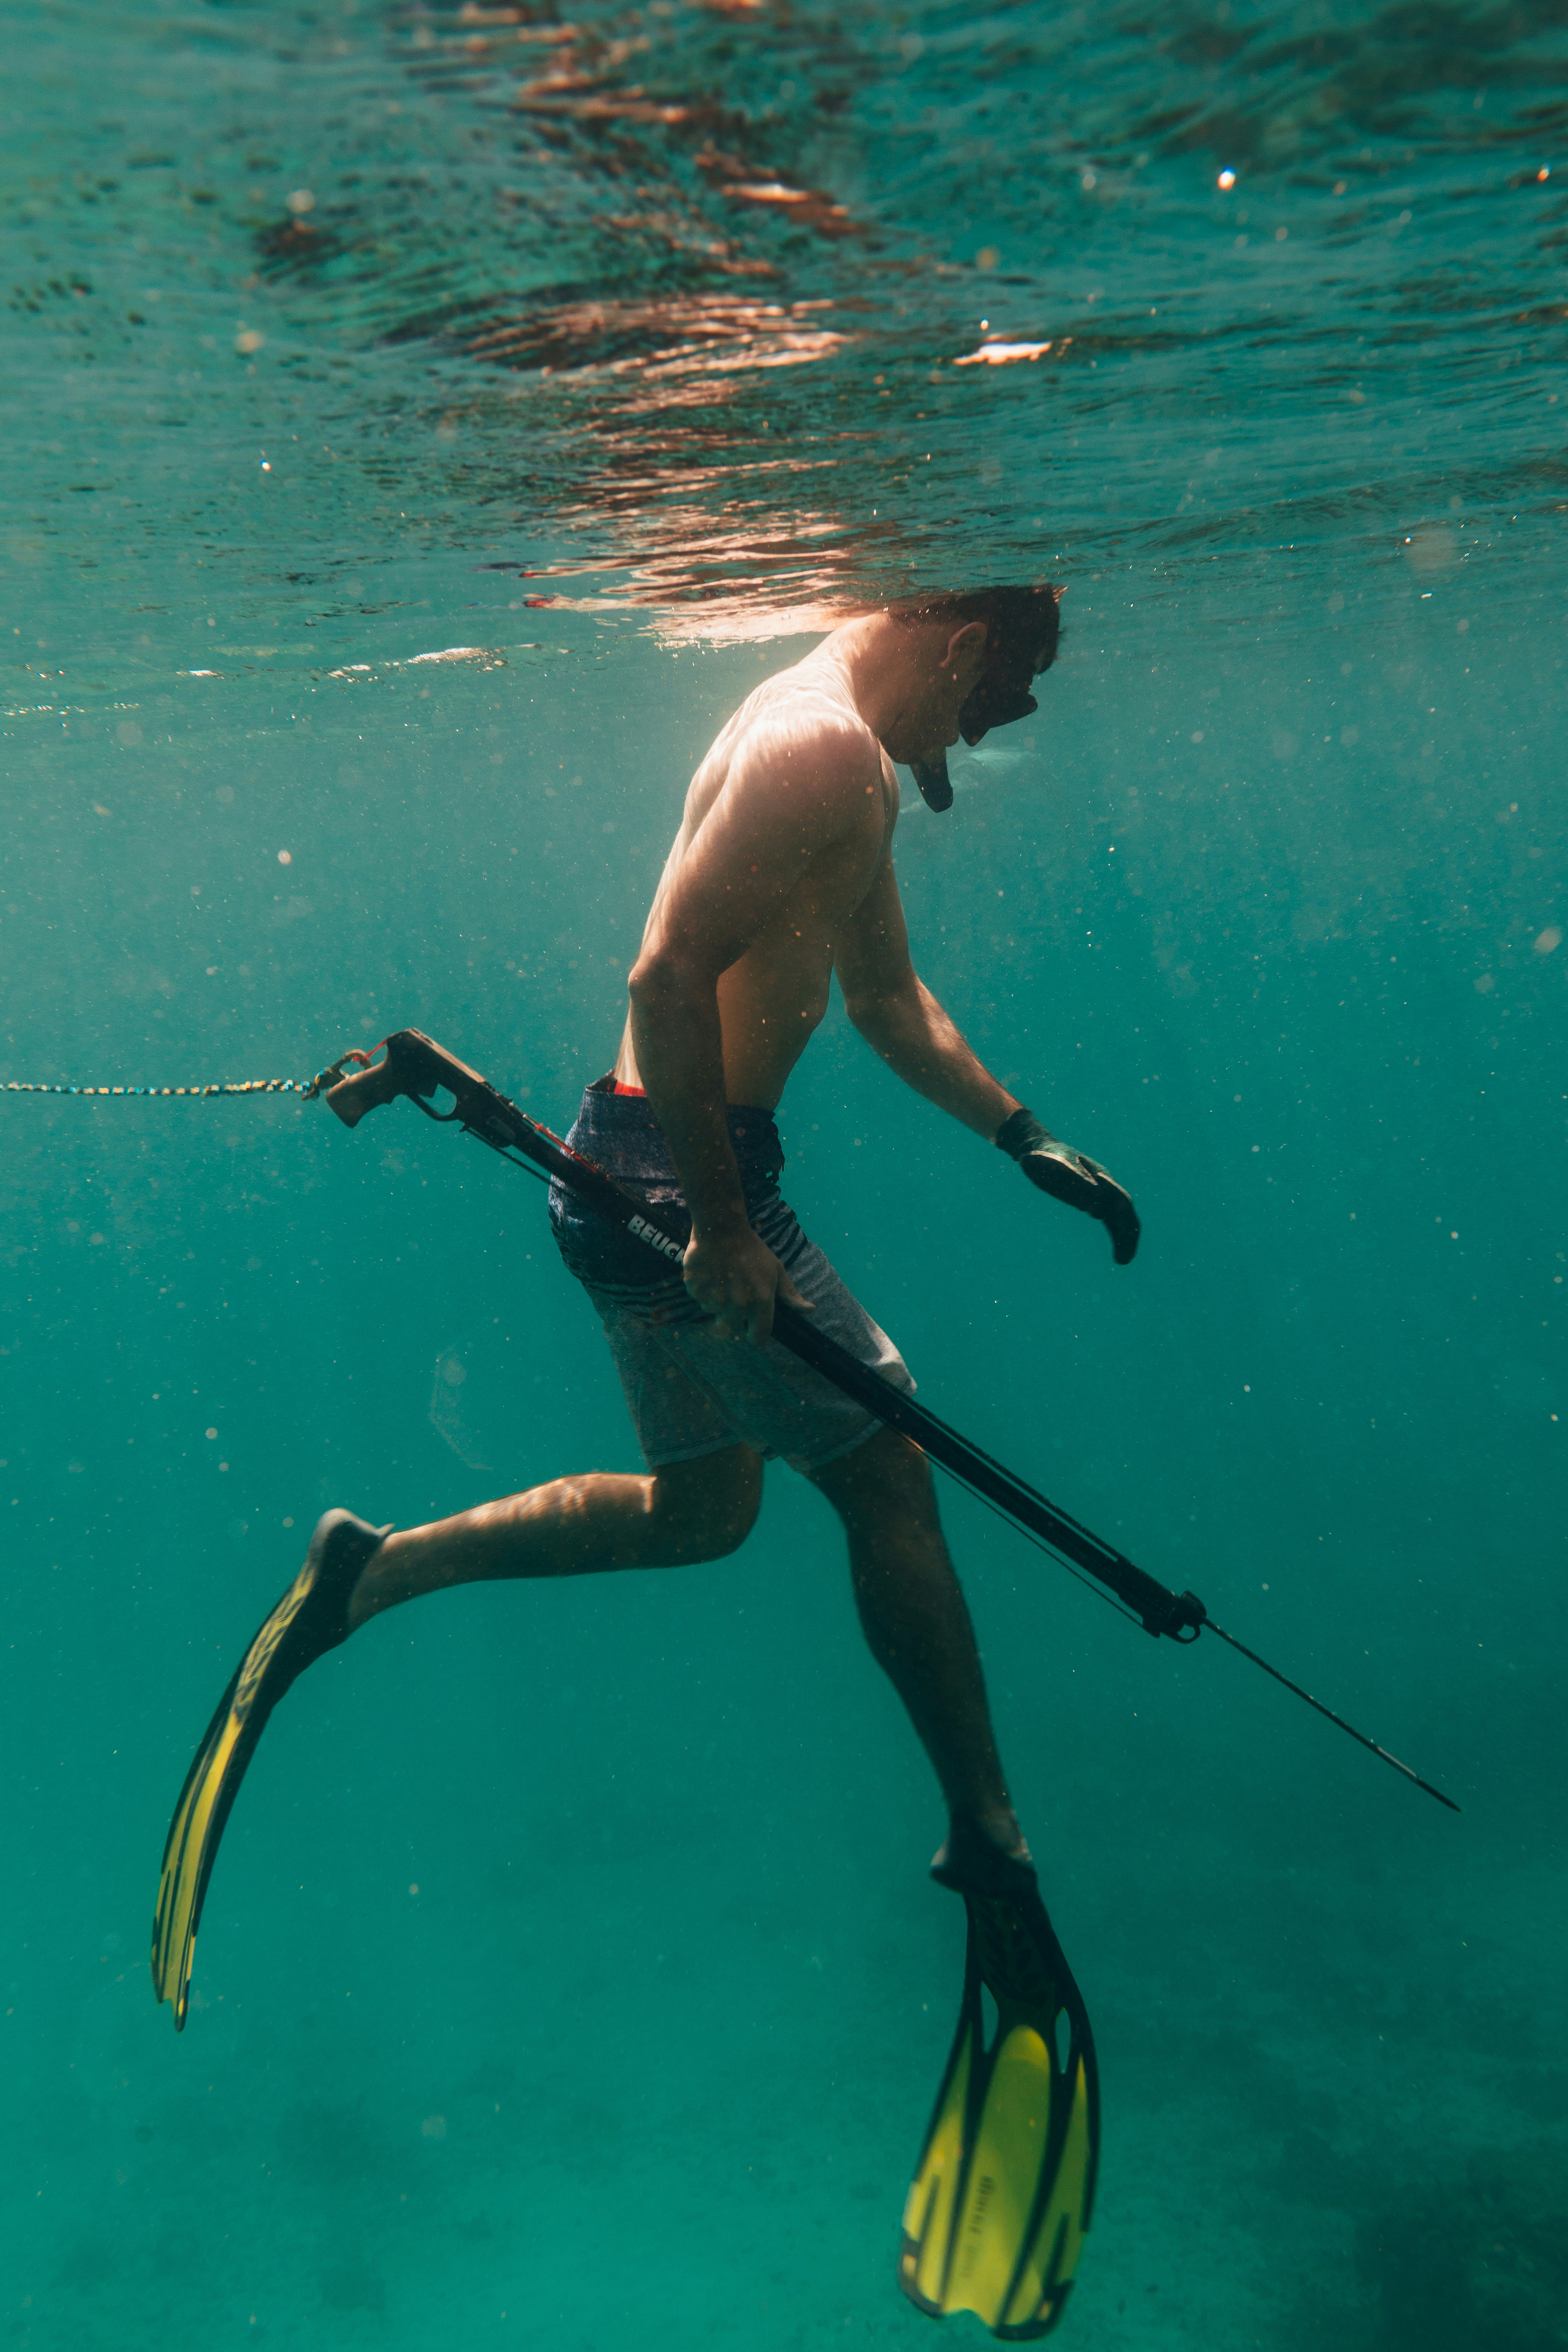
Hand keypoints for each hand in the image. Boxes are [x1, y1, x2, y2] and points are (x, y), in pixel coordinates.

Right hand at [682, 1223, 812, 1344]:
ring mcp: (714, 1299)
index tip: (752, 1327)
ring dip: (718, 1302)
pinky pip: (700, 1300)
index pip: (758, 1337)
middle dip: (735, 1315)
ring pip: (715, 1312)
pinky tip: (711, 1273)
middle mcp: (737, 1305)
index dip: (756, 1334)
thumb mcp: (776, 1269)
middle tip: (736, 1291)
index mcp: (760, 1302)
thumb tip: (810, 1310)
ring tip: (723, 1278)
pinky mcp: (696, 1291)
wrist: (720, 1227)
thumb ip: (790, 1294)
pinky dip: (704, 1291)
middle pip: (733, 1326)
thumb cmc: (752, 1249)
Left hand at [996, 1107, 1140, 1265]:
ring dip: (1123, 1239)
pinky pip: (1109, 1221)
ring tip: (1123, 1262)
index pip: (1119, 1197)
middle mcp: (1103, 1185)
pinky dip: (1114, 1236)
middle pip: (1124, 1211)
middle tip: (1125, 1260)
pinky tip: (1117, 1254)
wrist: (1037, 1153)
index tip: (1124, 1236)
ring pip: (1118, 1219)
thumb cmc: (1045, 1158)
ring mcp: (1099, 1193)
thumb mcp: (1056, 1166)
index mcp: (1098, 1176)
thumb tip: (1097, 1195)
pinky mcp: (1090, 1201)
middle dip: (1127, 1235)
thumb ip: (1074, 1178)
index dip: (1123, 1218)